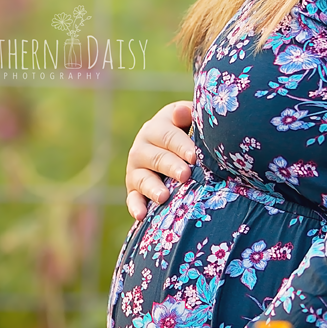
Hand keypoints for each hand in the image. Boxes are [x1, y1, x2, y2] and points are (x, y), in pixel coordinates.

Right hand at [126, 100, 195, 220]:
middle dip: (171, 167)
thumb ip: (188, 114)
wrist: (176, 147)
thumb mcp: (189, 118)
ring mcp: (136, 168)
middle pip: (157, 158)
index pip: (168, 136)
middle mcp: (142, 147)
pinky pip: (132, 198)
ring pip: (142, 178)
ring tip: (164, 197)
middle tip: (185, 175)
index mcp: (157, 127)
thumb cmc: (190, 131)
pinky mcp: (133, 188)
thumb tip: (180, 112)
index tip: (194, 157)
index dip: (181, 146)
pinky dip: (135, 206)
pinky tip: (142, 216)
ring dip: (152, 188)